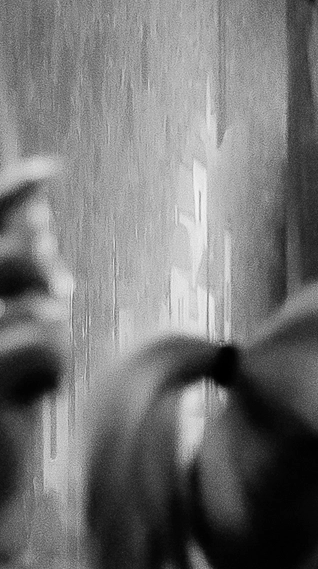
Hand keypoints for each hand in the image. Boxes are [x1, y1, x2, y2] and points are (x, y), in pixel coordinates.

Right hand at [0, 169, 71, 511]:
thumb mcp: (6, 350)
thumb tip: (43, 224)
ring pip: (28, 303)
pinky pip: (36, 342)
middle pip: (5, 258)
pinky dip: (48, 368)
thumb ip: (16, 289)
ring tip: (32, 370)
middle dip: (37, 266)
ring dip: (46, 332)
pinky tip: (31, 397)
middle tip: (62, 291)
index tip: (52, 171)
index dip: (10, 194)